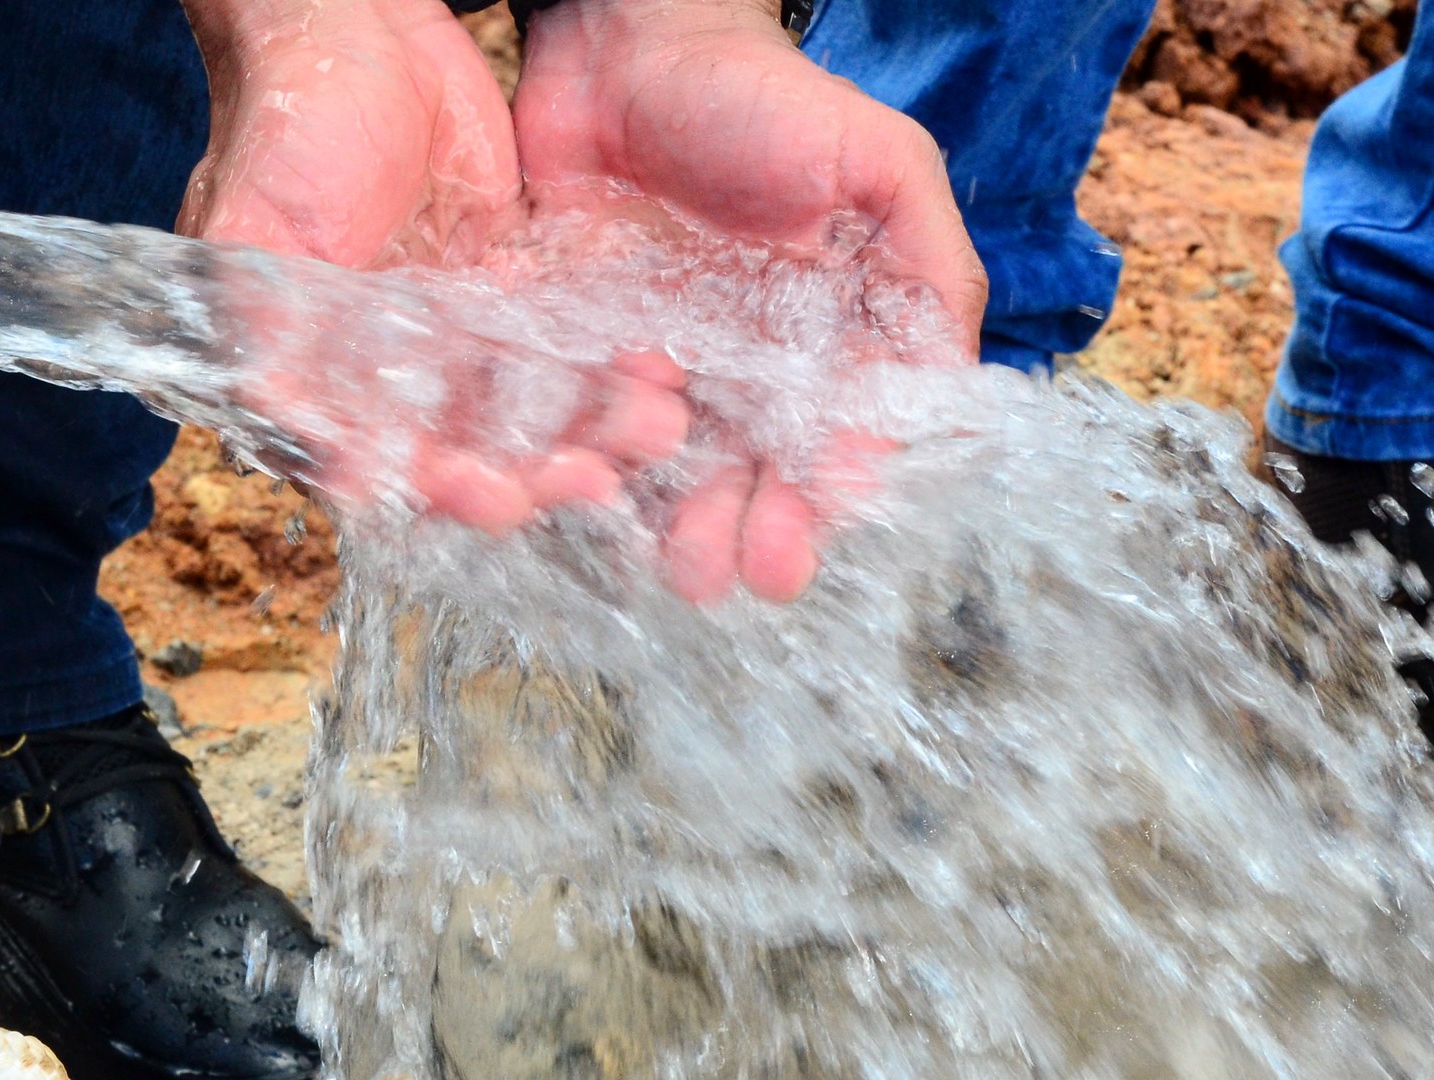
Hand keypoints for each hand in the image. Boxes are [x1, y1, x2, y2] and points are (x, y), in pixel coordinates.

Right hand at [177, 0, 694, 535]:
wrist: (352, 29)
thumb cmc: (281, 128)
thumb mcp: (250, 230)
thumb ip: (256, 329)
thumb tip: (278, 424)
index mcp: (312, 374)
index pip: (375, 460)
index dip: (430, 486)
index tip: (486, 494)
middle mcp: (383, 372)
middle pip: (461, 450)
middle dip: (525, 473)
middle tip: (583, 482)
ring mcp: (449, 333)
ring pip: (521, 408)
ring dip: (578, 431)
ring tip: (643, 433)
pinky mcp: (505, 290)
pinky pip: (560, 344)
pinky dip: (604, 367)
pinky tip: (654, 379)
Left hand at [513, 0, 987, 601]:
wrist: (628, 43)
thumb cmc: (765, 99)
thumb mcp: (878, 167)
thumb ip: (925, 270)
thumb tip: (955, 387)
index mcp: (817, 342)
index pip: (825, 442)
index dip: (815, 499)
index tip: (796, 546)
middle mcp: (737, 368)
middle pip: (738, 473)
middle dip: (734, 530)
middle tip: (714, 578)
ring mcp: (652, 361)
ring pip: (658, 467)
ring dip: (659, 518)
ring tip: (658, 560)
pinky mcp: (571, 348)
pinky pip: (574, 423)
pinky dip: (577, 463)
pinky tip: (574, 491)